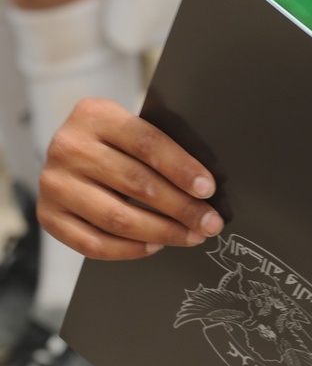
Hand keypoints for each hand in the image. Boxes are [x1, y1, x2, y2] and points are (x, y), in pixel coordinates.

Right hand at [38, 98, 224, 258]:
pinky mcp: (48, 215)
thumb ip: (162, 145)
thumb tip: (205, 186)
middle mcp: (69, 147)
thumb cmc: (114, 140)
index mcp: (95, 115)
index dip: (181, 168)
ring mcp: (55, 183)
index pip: (147, 143)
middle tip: (209, 223)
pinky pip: (92, 244)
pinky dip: (129, 250)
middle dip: (181, 207)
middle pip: (136, 183)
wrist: (69, 149)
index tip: (208, 189)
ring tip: (190, 236)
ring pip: (116, 217)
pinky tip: (155, 246)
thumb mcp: (132, 124)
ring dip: (161, 232)